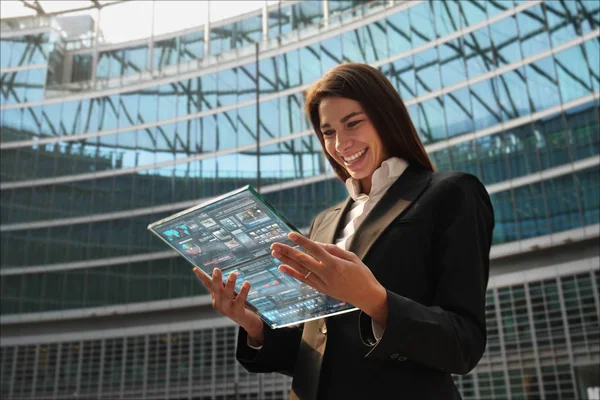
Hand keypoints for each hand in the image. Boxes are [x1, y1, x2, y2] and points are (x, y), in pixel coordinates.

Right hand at [193, 267, 263, 342]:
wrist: (246, 321)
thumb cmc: (236, 305)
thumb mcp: (227, 296)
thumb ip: (222, 287)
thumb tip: (216, 273)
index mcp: (216, 299)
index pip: (208, 286)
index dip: (202, 278)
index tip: (195, 269)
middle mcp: (220, 304)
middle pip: (217, 290)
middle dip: (216, 280)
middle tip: (216, 269)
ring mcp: (228, 309)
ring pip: (228, 295)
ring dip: (230, 284)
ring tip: (233, 274)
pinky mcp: (237, 312)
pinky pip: (240, 300)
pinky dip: (243, 291)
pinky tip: (246, 283)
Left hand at [271, 232, 387, 323]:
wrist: (366, 296)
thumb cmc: (361, 274)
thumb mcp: (351, 257)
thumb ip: (333, 250)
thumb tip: (317, 244)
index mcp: (335, 264)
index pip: (315, 250)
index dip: (302, 242)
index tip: (290, 234)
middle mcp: (326, 274)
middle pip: (303, 260)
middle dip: (287, 251)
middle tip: (274, 244)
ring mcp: (322, 283)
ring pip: (300, 270)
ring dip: (286, 261)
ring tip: (274, 253)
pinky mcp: (320, 289)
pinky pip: (303, 280)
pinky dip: (292, 273)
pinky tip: (282, 268)